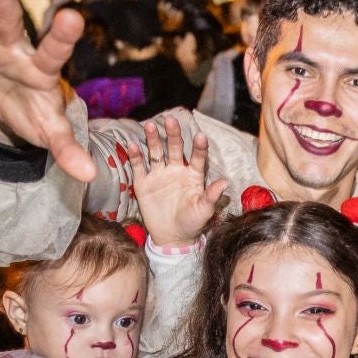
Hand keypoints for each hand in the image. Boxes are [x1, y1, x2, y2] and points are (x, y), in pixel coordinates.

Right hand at [0, 0, 98, 181]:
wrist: (11, 105)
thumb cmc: (34, 112)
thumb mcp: (49, 131)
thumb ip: (66, 147)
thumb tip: (87, 174)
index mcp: (39, 67)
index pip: (54, 51)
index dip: (61, 36)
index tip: (72, 17)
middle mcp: (9, 45)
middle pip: (7, 17)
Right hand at [134, 116, 229, 247]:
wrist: (172, 237)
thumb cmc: (192, 223)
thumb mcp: (204, 211)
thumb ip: (212, 196)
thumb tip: (224, 182)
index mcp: (193, 175)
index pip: (197, 157)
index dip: (199, 147)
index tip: (200, 137)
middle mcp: (176, 170)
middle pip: (174, 148)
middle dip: (173, 134)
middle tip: (171, 120)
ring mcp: (159, 175)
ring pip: (156, 152)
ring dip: (153, 139)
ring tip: (150, 125)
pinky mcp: (143, 182)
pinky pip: (139, 166)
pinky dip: (135, 156)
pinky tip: (133, 145)